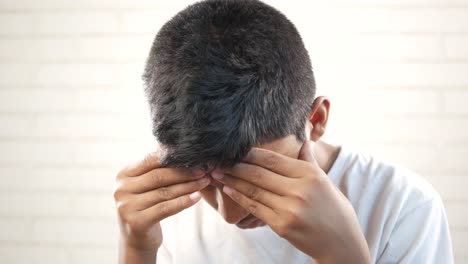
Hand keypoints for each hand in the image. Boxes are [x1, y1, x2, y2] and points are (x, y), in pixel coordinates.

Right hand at [113, 152, 210, 251]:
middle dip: (184, 172)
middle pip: (159, 176)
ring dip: (189, 186)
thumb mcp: (146, 185)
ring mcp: (127, 206)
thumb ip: (157, 168)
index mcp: (123, 175)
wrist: (137, 239)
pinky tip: (197, 197)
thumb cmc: (147, 206)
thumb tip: (178, 145)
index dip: (174, 157)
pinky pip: (165, 208)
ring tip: (205, 181)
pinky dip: (184, 202)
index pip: (151, 160)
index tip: (195, 156)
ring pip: (165, 192)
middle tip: (204, 169)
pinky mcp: (136, 222)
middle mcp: (121, 189)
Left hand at [211, 141, 370, 262]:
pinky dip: (239, 197)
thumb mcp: (325, 181)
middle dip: (235, 166)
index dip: (251, 153)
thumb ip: (309, 162)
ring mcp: (289, 209)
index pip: (273, 160)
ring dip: (231, 181)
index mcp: (309, 175)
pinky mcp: (281, 225)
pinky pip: (255, 207)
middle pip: (259, 173)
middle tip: (217, 159)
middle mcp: (299, 190)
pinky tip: (228, 190)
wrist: (340, 243)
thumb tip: (304, 141)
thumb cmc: (334, 209)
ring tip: (216, 173)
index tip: (234, 149)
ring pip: (253, 190)